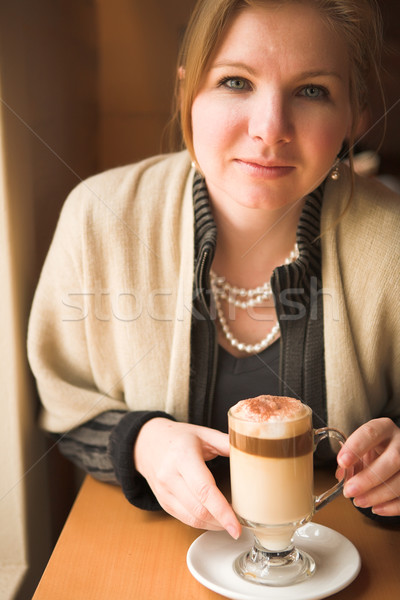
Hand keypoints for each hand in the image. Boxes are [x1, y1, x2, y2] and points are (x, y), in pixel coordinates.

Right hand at [134, 418, 240, 537]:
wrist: (147, 442)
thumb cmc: (179, 437)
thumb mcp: (203, 433)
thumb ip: (226, 442)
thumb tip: (253, 451)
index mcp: (182, 455)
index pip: (203, 489)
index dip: (222, 510)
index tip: (237, 525)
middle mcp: (169, 475)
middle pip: (199, 508)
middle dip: (222, 521)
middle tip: (242, 524)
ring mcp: (164, 491)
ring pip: (192, 518)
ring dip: (214, 525)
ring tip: (231, 523)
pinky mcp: (163, 502)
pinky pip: (185, 519)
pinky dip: (203, 523)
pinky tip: (216, 519)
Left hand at [336, 418, 399, 515]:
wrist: (394, 451)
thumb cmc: (375, 450)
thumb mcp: (361, 448)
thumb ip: (349, 460)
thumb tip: (341, 476)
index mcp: (384, 428)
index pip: (370, 433)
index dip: (355, 447)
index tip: (342, 462)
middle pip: (392, 460)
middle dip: (368, 478)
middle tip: (349, 491)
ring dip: (377, 495)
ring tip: (359, 501)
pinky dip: (391, 507)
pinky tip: (376, 508)